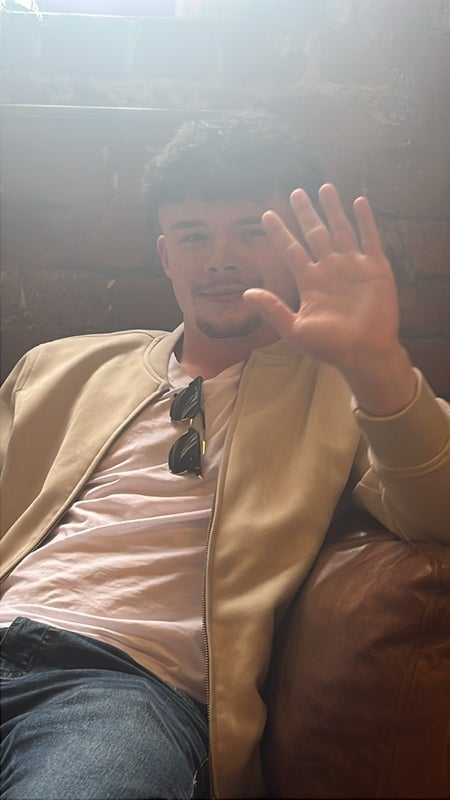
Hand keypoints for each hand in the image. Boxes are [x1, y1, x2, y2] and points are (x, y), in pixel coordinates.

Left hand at [243, 184, 416, 414]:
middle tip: (295, 192)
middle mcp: (330, 270)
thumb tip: (246, 293)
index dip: (279, 233)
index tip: (266, 215)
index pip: (291, 250)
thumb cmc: (330, 347)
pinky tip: (358, 202)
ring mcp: (353, 267)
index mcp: (311, 282)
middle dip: (305, 214)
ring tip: (324, 187)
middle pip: (314, 234)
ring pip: (340, 230)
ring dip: (333, 209)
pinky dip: (365, 220)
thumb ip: (272, 309)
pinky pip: (370, 239)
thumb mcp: (294, 329)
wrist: (364, 355)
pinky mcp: (376, 269)